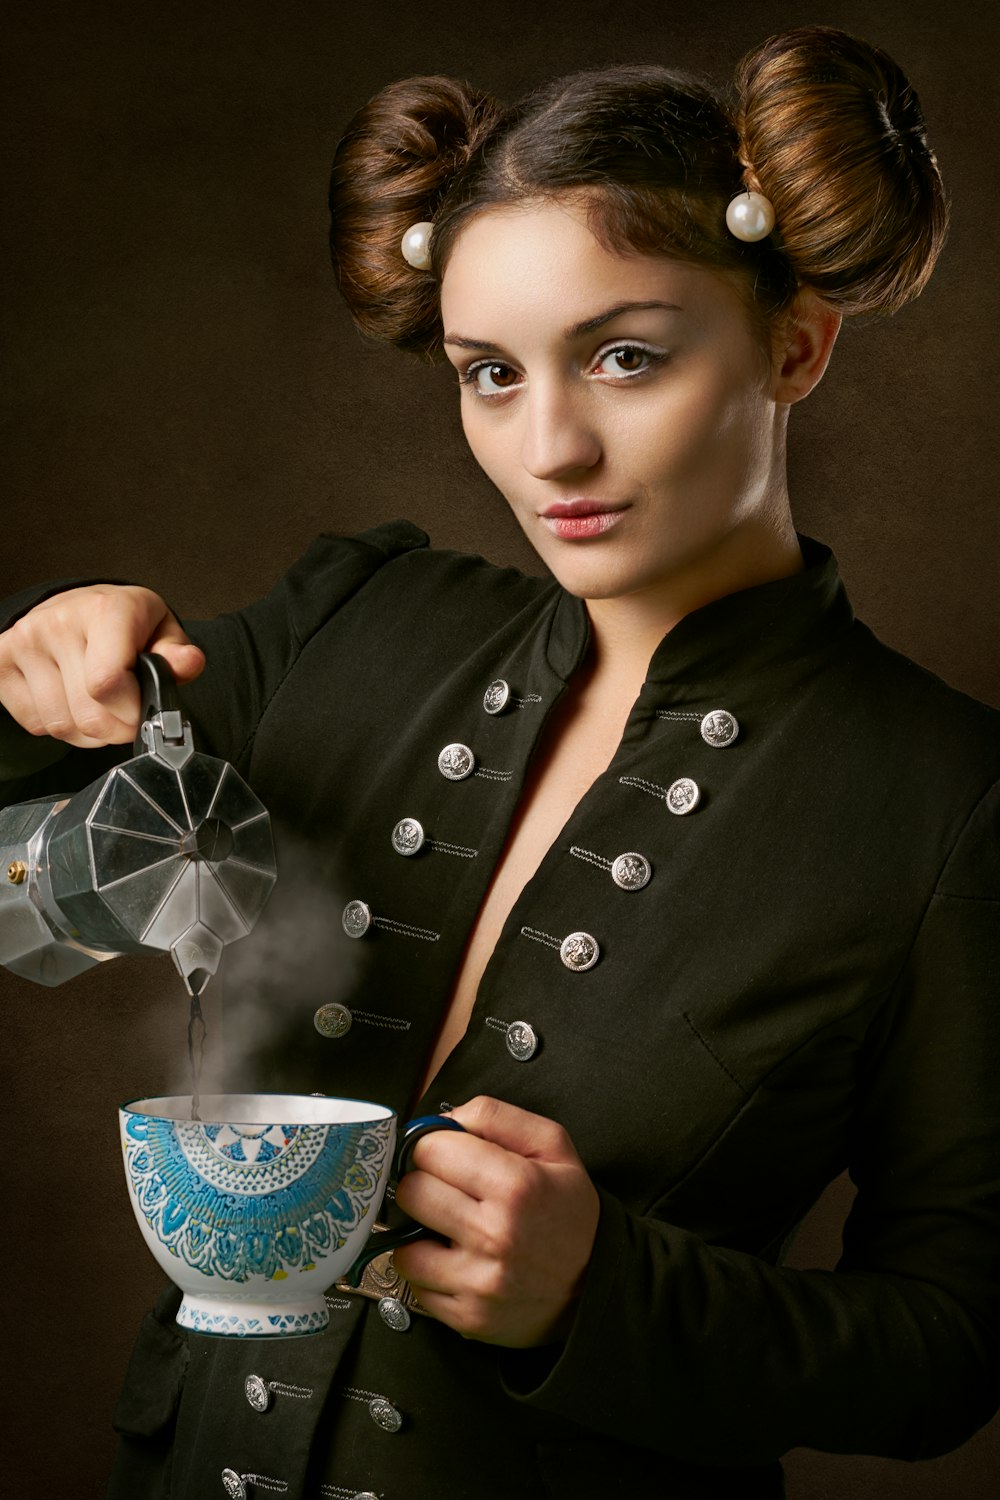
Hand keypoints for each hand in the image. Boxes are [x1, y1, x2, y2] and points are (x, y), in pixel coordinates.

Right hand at [0, 584, 204, 746]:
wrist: (77, 605)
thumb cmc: (126, 624)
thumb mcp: (161, 631)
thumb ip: (177, 654)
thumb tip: (188, 663)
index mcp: (106, 610)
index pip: (107, 682)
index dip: (129, 713)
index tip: (142, 713)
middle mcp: (59, 621)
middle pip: (88, 714)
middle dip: (116, 731)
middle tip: (126, 717)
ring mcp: (26, 640)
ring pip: (61, 725)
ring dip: (88, 733)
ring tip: (100, 708)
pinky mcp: (2, 659)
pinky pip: (35, 723)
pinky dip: (59, 728)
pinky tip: (71, 703)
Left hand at [392, 1095, 600, 1347]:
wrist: (596, 1283)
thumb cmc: (569, 1209)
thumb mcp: (552, 1144)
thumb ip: (495, 1116)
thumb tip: (441, 1119)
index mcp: (515, 1184)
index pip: (429, 1150)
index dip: (433, 1147)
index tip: (446, 1156)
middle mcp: (495, 1234)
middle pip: (410, 1193)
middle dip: (423, 1185)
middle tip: (446, 1191)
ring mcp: (480, 1281)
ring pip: (403, 1246)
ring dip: (420, 1235)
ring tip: (448, 1229)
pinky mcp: (469, 1317)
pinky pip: (417, 1286)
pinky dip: (430, 1273)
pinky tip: (457, 1262)